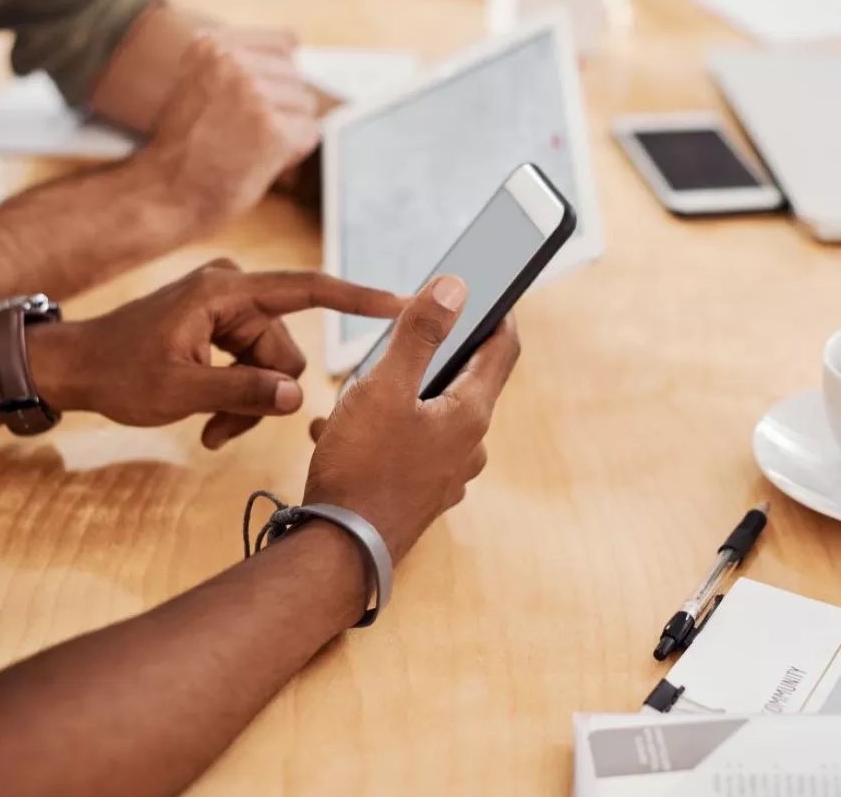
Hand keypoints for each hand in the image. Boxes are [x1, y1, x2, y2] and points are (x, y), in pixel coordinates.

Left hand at [33, 259, 403, 448]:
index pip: (308, 289)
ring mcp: (228, 310)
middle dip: (265, 395)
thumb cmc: (117, 373)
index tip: (401, 302)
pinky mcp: (222, 328)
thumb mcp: (180, 390)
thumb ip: (243, 393)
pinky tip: (210, 421)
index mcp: (225, 291)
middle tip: (225, 431)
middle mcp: (233, 291)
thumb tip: (296, 400)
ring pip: (273, 366)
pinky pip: (254, 367)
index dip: (358, 298)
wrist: (73, 368)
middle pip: (287, 350)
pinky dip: (238, 397)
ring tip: (213, 430)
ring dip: (249, 404)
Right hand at [139, 29, 318, 231]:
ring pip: (305, 105)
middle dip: (282, 108)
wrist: (167, 193)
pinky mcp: (273, 131)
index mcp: (213, 46)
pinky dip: (293, 152)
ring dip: (288, 130)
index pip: (285, 44)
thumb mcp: (198, 84)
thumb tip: (292, 50)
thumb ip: (236, 65)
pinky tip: (262, 161)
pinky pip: (309, 133)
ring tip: (251, 147)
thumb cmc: (185, 148)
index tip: (258, 102)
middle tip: (247, 134)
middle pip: (295, 78)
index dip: (279, 78)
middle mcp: (233, 63)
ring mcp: (254, 95)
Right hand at [302, 276, 521, 561]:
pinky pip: (407, 447)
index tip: (490, 288)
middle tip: (395, 342)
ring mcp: (446, 475)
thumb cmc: (362, 468)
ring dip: (394, 396)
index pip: (502, 350)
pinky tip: (338, 432)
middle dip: (428, 357)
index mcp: (470, 414)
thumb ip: (421, 333)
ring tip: (350, 396)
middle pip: (462, 382)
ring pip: (427, 416)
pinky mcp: (420, 495)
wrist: (339, 551)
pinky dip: (379, 431)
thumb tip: (456, 288)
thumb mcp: (385, 387)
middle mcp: (468, 447)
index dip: (498, 313)